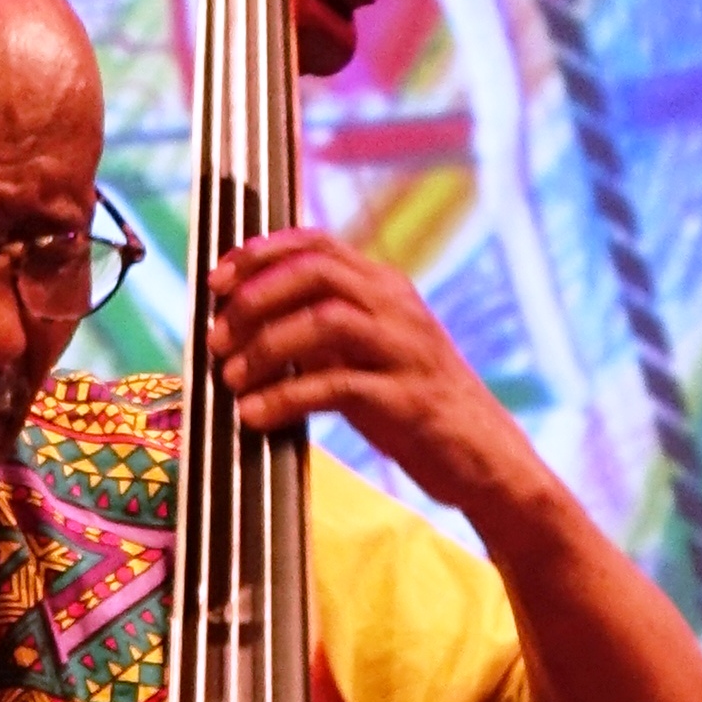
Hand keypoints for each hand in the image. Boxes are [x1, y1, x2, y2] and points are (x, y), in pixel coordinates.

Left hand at [208, 227, 523, 517]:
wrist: (485, 458)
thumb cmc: (414, 406)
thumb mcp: (367, 354)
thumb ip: (320, 332)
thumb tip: (245, 324)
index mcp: (385, 288)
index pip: (316, 244)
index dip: (260, 254)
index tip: (217, 281)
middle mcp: (397, 308)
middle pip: (316, 273)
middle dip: (255, 299)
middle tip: (217, 336)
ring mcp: (406, 350)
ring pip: (325, 320)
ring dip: (267, 346)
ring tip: (231, 378)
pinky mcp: (408, 399)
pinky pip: (338, 386)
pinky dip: (286, 397)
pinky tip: (255, 416)